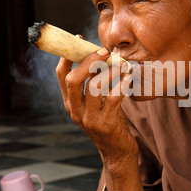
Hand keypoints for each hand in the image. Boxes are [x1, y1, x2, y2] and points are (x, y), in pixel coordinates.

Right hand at [56, 47, 147, 190]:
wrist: (117, 152)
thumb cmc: (109, 121)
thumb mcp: (96, 103)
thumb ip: (94, 84)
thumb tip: (103, 55)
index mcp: (70, 103)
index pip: (62, 75)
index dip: (69, 55)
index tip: (79, 38)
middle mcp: (75, 111)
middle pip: (74, 79)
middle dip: (89, 61)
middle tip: (104, 50)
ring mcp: (89, 119)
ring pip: (94, 87)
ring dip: (109, 71)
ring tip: (122, 64)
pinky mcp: (105, 125)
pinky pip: (113, 99)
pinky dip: (121, 85)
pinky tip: (128, 78)